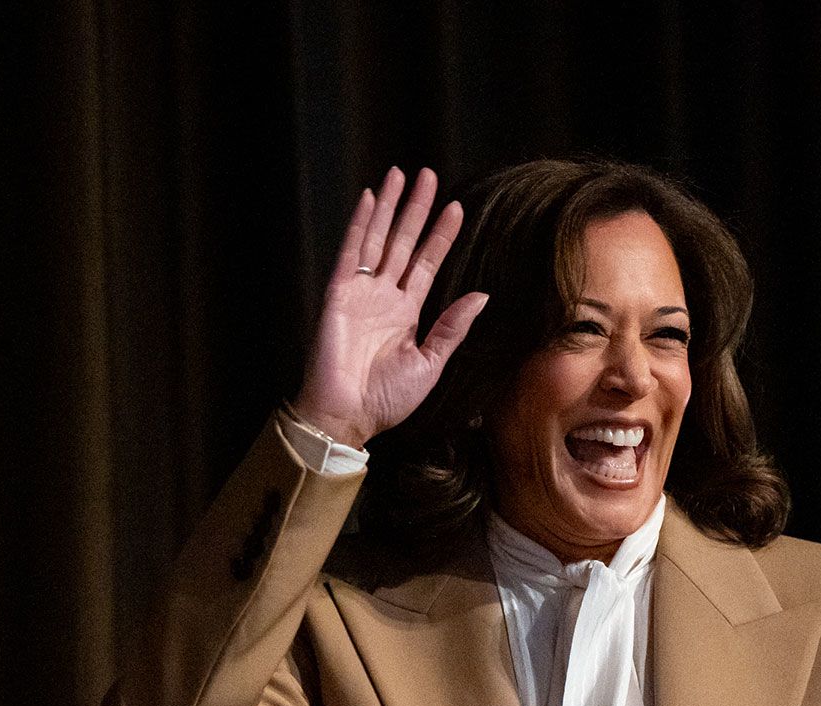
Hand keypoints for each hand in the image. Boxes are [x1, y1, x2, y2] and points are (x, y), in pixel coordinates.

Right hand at [289, 166, 487, 447]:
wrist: (350, 415)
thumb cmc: (388, 399)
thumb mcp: (431, 363)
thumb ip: (453, 327)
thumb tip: (481, 295)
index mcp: (407, 313)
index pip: (427, 264)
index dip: (440, 236)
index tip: (457, 208)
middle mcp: (384, 296)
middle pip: (404, 241)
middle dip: (416, 209)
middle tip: (429, 175)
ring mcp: (361, 291)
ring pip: (378, 238)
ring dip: (390, 206)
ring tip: (402, 175)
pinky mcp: (339, 292)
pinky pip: (351, 251)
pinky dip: (360, 224)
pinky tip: (371, 198)